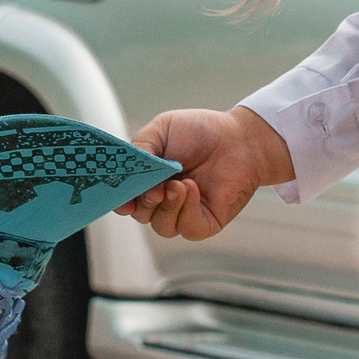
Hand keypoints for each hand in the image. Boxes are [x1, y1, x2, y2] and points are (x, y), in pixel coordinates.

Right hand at [114, 107, 294, 240]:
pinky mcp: (205, 222)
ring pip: (162, 226)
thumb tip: (127, 172)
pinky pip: (188, 229)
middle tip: (157, 187)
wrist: (240, 138)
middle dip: (145, 202)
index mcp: (147, 179)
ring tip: (180, 184)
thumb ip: (139, 148)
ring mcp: (183, 212)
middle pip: (141, 215)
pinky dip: (187, 210)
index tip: (122, 200)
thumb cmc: (200, 132)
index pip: (125, 198)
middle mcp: (162, 199)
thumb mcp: (161, 129)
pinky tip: (193, 188)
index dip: (119, 201)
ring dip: (168, 206)